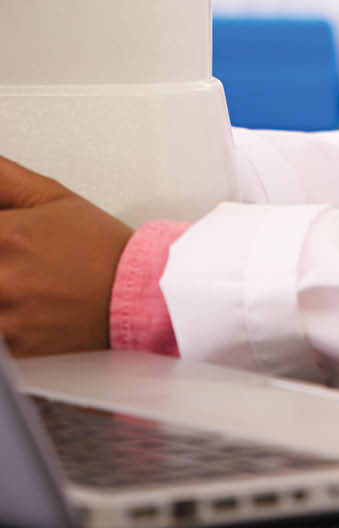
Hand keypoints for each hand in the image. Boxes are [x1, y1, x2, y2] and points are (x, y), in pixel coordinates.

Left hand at [0, 157, 132, 356]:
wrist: (135, 293)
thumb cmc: (98, 246)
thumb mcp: (52, 196)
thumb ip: (4, 178)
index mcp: (6, 237)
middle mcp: (2, 278)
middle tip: (7, 256)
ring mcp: (4, 318)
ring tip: (11, 275)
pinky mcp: (12, 349)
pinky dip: (2, 313)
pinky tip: (13, 299)